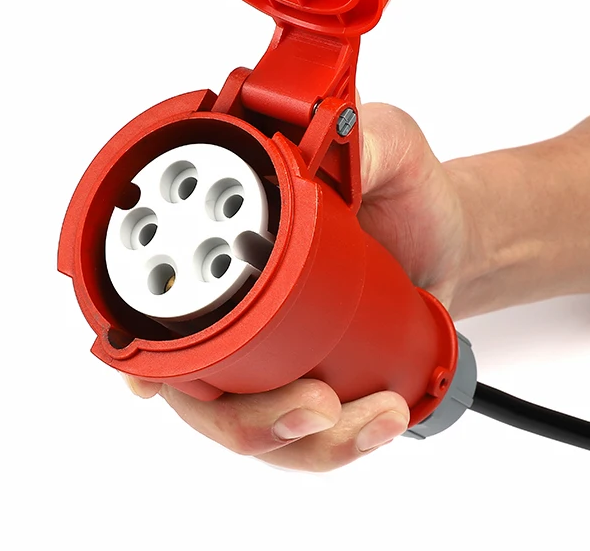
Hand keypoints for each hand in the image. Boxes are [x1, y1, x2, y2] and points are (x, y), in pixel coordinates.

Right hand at [123, 102, 472, 470]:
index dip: (138, 347)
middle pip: (195, 390)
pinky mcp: (307, 382)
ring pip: (247, 427)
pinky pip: (297, 440)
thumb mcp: (392, 148)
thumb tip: (317, 157)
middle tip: (319, 403)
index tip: (153, 383)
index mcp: (233, 240)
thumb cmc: (410, 192)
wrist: (451, 238)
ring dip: (301, 440)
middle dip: (247, 418)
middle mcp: (236, 302)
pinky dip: (330, 445)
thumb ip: (359, 144)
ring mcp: (269, 351)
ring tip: (376, 413)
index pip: (154, 298)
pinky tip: (378, 420)